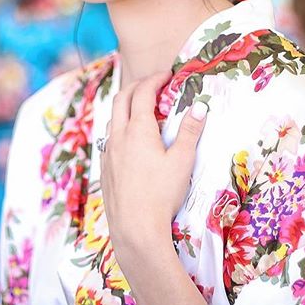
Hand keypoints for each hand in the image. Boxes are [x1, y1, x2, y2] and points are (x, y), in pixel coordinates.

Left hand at [100, 71, 207, 256]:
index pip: (143, 93)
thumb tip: (199, 107)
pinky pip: (108, 139)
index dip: (155, 80)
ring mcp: (108, 153)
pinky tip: (130, 140)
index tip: (168, 75)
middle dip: (137, 86)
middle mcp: (118, 137)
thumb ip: (190, 132)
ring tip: (142, 109)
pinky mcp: (104, 169)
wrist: (135, 229)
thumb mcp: (182, 161)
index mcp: (138, 130)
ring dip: (126, 106)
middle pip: (122, 99)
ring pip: (112, 119)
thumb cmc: (161, 195)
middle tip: (154, 84)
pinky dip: (119, 127)